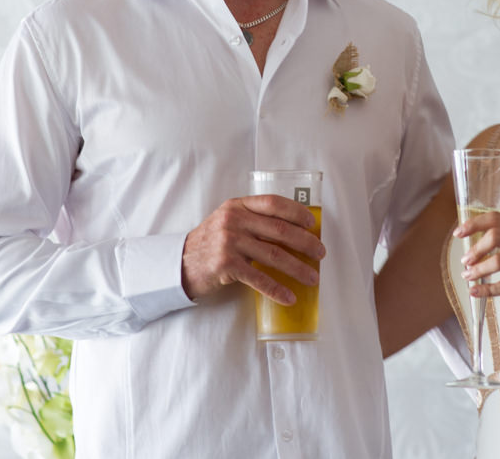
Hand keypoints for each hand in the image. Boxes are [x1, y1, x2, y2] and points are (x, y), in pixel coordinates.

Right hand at [182, 195, 324, 304]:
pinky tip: (289, 296)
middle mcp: (234, 220)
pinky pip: (258, 278)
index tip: (312, 223)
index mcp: (238, 205)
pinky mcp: (226, 265)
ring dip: (298, 268)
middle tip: (320, 253)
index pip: (273, 203)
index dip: (296, 212)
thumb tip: (293, 232)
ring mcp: (230, 242)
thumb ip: (253, 220)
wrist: (179, 264)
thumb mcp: (228, 222)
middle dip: (305, 243)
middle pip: (280, 230)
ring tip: (312, 277)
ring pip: (274, 255)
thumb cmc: (210, 244)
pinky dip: (276, 289)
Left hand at [454, 211, 499, 302]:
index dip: (473, 224)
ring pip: (497, 261)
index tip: (459, 233)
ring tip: (469, 276)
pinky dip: (486, 289)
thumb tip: (485, 236)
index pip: (495, 218)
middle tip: (465, 260)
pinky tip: (476, 292)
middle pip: (494, 237)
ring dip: (478, 270)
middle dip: (474, 249)